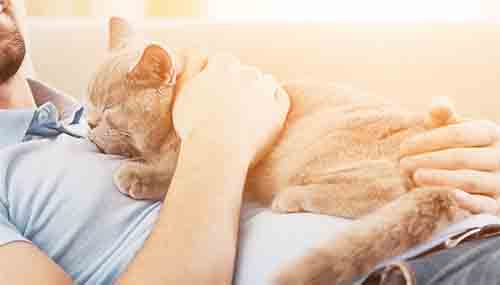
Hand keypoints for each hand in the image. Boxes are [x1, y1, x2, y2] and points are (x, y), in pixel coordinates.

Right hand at [173, 53, 289, 165]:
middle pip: (245, 72)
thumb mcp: (183, 91)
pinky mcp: (277, 110)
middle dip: (239, 84)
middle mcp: (247, 73)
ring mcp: (265, 91)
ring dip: (258, 91)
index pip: (223, 61)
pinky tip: (264, 114)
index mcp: (223, 65)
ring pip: (265, 82)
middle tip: (227, 107)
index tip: (213, 93)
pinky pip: (281, 98)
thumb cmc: (195, 124)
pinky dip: (274, 102)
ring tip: (246, 112)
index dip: (218, 77)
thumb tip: (198, 52)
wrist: (218, 150)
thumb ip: (191, 67)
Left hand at [400, 120, 499, 213]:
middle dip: (428, 160)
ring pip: (469, 180)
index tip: (403, 147)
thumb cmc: (458, 147)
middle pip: (460, 158)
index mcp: (490, 132)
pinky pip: (484, 205)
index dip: (428, 140)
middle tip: (403, 164)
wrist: (481, 175)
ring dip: (440, 179)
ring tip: (415, 177)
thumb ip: (442, 117)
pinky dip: (468, 202)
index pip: (457, 134)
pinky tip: (451, 197)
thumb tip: (438, 105)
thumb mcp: (452, 129)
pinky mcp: (497, 205)